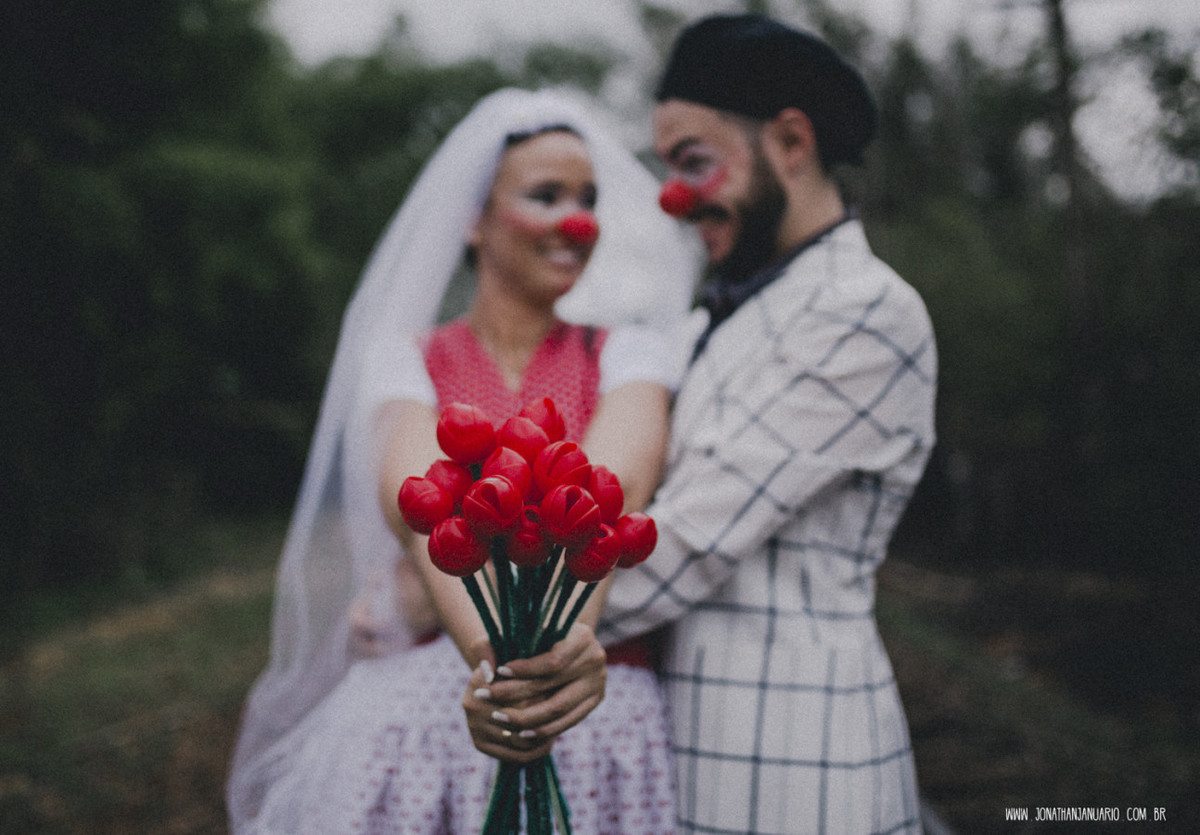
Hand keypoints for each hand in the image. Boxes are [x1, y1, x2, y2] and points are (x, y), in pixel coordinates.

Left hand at [461, 623, 606, 761]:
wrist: (569, 643)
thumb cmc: (540, 634)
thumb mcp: (521, 632)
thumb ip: (499, 644)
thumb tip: (487, 670)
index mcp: (582, 637)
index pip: (552, 661)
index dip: (524, 670)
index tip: (497, 672)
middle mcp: (595, 659)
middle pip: (552, 687)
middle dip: (514, 694)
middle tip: (485, 697)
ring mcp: (598, 683)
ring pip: (559, 710)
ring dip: (526, 718)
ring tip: (499, 718)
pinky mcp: (595, 701)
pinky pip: (567, 722)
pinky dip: (543, 729)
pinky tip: (520, 731)